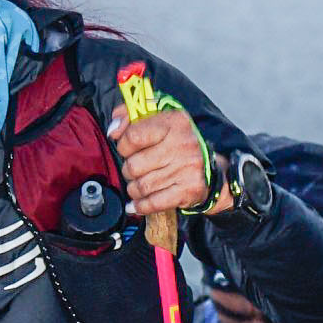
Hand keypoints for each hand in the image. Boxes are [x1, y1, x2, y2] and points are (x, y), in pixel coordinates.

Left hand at [113, 99, 208, 218]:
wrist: (208, 169)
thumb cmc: (176, 144)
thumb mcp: (159, 120)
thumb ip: (130, 116)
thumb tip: (113, 129)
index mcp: (174, 123)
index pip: (134, 136)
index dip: (123, 145)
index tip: (126, 149)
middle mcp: (182, 144)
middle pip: (134, 165)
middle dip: (128, 170)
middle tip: (135, 169)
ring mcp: (186, 169)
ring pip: (141, 186)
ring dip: (134, 188)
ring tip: (139, 184)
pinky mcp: (188, 190)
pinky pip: (154, 203)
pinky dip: (140, 206)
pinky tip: (135, 205)